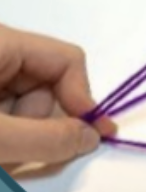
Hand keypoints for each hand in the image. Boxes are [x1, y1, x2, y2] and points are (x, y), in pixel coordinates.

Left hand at [0, 24, 116, 166]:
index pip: (68, 60)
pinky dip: (4, 140)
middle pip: (47, 88)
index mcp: (2, 41)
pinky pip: (7, 117)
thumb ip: (45, 138)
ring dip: (16, 138)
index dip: (81, 99)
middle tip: (7, 150)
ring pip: (25, 108)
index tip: (87, 136)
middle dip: (36, 126)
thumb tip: (90, 137)